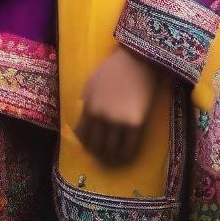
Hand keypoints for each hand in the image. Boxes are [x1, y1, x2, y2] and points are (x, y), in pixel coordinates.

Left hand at [76, 46, 159, 165]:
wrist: (137, 62)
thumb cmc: (113, 70)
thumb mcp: (91, 85)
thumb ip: (88, 103)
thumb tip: (86, 121)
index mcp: (88, 106)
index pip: (82, 134)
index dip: (85, 144)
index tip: (89, 147)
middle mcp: (101, 116)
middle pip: (97, 145)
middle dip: (98, 153)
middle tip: (102, 156)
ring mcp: (119, 121)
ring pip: (113, 149)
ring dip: (112, 156)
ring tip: (114, 158)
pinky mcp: (136, 124)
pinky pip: (130, 146)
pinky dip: (127, 154)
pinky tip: (126, 155)